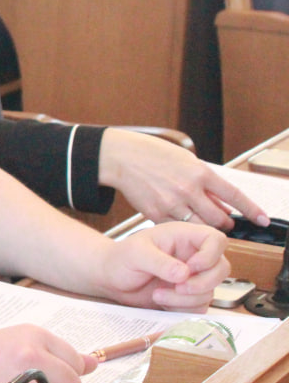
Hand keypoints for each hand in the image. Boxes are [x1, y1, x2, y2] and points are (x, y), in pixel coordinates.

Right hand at [99, 129, 268, 229]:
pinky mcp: (156, 214)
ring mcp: (172, 203)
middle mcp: (188, 189)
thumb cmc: (151, 154)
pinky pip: (177, 228)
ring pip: (199, 226)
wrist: (120, 157)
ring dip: (205, 227)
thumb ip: (205, 183)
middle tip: (224, 221)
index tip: (262, 220)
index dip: (252, 210)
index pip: (234, 196)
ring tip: (203, 222)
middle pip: (218, 218)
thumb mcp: (185, 160)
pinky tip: (180, 221)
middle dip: (224, 222)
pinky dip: (183, 227)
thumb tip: (223, 202)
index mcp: (199, 172)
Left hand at [99, 222, 229, 310]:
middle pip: (221, 269)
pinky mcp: (188, 296)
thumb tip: (184, 273)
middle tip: (178, 287)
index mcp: (184, 237)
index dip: (210, 255)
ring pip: (210, 292)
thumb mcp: (136, 254)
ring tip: (157, 294)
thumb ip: (159, 262)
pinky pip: (199, 307)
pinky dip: (181, 308)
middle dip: (202, 283)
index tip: (190, 267)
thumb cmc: (121, 259)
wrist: (111, 279)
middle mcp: (193, 256)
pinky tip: (161, 301)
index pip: (216, 239)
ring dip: (185, 299)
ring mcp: (193, 277)